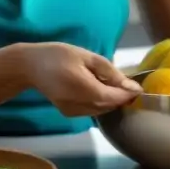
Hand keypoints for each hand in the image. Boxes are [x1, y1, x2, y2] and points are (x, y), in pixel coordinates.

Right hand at [20, 43, 142, 116]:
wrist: (30, 66)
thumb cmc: (59, 55)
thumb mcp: (87, 56)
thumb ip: (110, 72)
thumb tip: (131, 86)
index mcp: (81, 87)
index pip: (111, 98)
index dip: (127, 95)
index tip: (139, 88)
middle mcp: (76, 104)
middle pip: (107, 106)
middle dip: (120, 98)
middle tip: (128, 85)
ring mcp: (71, 111)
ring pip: (100, 111)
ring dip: (111, 101)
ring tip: (113, 85)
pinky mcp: (68, 113)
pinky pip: (91, 111)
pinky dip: (100, 103)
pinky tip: (99, 90)